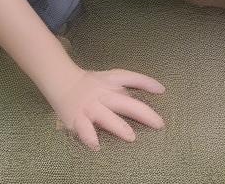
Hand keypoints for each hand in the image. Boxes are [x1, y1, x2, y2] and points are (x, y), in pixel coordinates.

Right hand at [50, 67, 164, 149]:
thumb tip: (158, 89)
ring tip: (131, 137)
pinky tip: (96, 146)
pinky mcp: (77, 118)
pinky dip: (89, 137)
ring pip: (106, 116)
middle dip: (143, 114)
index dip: (147, 83)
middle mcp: (103, 94)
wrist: (63, 82)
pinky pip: (83, 129)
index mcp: (112, 81)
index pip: (131, 78)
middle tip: (159, 124)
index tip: (161, 91)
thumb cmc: (92, 82)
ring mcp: (90, 107)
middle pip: (125, 102)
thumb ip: (131, 83)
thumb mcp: (112, 77)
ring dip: (119, 126)